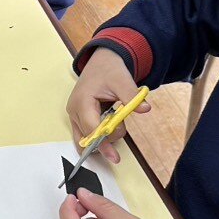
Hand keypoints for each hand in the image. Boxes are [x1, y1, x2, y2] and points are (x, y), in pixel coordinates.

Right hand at [65, 47, 149, 163]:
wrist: (102, 62)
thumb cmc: (109, 70)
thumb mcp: (122, 80)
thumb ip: (131, 96)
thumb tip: (144, 108)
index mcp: (82, 101)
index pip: (91, 129)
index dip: (104, 142)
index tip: (115, 156)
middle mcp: (74, 110)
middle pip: (86, 138)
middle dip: (105, 141)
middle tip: (122, 131)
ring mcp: (74, 115)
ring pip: (84, 139)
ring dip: (103, 138)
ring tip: (117, 121)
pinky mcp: (78, 117)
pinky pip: (85, 135)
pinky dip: (99, 136)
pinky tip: (110, 129)